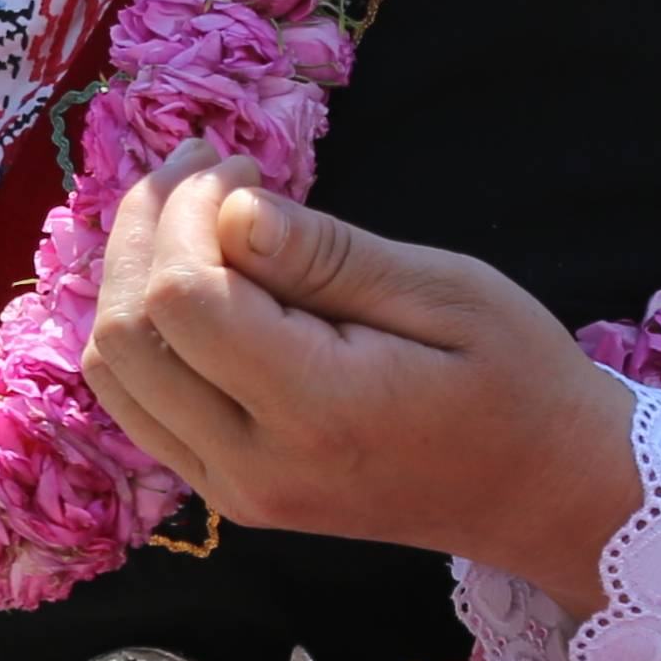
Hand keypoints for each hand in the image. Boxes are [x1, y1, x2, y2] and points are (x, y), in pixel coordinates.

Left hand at [80, 146, 642, 613]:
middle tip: (206, 167)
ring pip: (114, 377)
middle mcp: (253, 468)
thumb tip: (228, 212)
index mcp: (316, 411)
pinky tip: (199, 276)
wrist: (546, 494)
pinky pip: (142, 409)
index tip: (238, 163)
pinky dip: (146, 331)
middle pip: (124, 337)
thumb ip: (328, 258)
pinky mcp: (231, 496)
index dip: (185, 212)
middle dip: (145, 229)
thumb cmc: (517, 379)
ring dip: (132, 277)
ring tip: (196, 212)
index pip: (181, 301)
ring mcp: (235, 494)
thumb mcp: (448, 293)